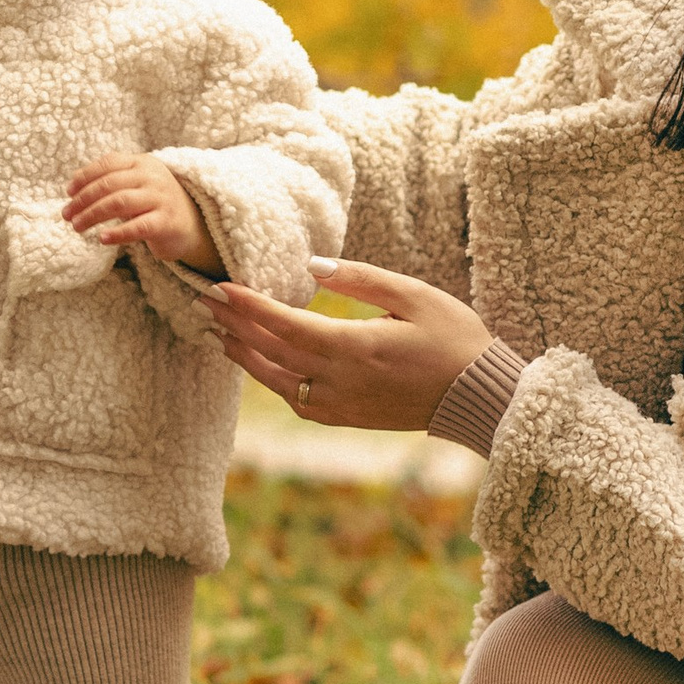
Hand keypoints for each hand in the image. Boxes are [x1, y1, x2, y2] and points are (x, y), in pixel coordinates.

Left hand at [64, 152, 224, 276]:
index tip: (68, 192)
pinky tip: (102, 238)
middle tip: (66, 214)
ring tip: (77, 226)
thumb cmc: (155, 203)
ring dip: (93, 215)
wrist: (193, 224)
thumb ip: (111, 179)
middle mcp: (152, 177)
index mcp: (143, 162)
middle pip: (110, 184)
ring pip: (119, 203)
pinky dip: (117, 233)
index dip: (85, 176)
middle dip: (83, 200)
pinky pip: (137, 227)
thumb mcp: (136, 183)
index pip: (109, 163)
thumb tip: (74, 182)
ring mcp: (161, 198)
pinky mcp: (166, 222)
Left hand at [204, 257, 494, 432]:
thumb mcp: (413, 295)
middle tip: (205, 301)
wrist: (478, 397)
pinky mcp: (346, 418)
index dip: (249, 306)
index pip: (286, 325)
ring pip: (276, 381)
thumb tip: (311, 265)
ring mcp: (341, 405)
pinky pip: (295, 401)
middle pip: (271, 353)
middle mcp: (340, 382)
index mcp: (355, 348)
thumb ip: (360, 278)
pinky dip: (270, 379)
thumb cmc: (454, 338)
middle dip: (234, 326)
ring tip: (219, 332)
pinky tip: (260, 363)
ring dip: (244, 356)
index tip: (222, 287)